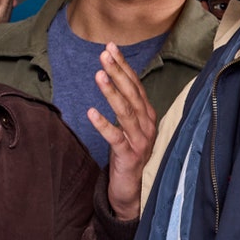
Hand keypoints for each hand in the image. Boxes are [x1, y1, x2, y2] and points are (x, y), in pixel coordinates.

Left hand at [94, 44, 159, 220]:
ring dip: (112, 92)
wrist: (132, 191)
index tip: (111, 48)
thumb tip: (114, 78)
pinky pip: (115, 137)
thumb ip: (127, 106)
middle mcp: (147, 125)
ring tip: (99, 75)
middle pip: (132, 94)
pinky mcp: (129, 156)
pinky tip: (91, 112)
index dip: (124, 66)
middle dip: (118, 72)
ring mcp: (140, 141)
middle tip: (104, 54)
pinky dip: (103, 124)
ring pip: (126, 111)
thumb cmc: (128, 155)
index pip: (135, 85)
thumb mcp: (129, 128)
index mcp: (148, 116)